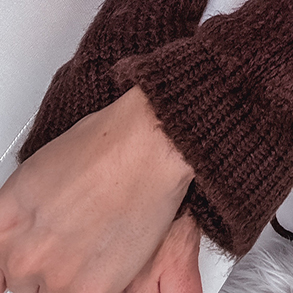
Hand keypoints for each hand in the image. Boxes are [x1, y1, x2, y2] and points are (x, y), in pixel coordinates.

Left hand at [0, 86, 193, 292]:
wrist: (148, 146)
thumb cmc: (106, 144)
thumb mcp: (41, 171)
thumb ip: (22, 212)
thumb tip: (26, 230)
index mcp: (4, 219)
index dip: (11, 261)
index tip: (22, 261)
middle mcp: (21, 252)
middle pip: (19, 280)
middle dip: (44, 264)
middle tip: (72, 240)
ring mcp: (53, 275)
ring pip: (52, 291)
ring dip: (68, 276)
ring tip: (94, 242)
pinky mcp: (89, 290)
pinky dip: (96, 282)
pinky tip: (109, 253)